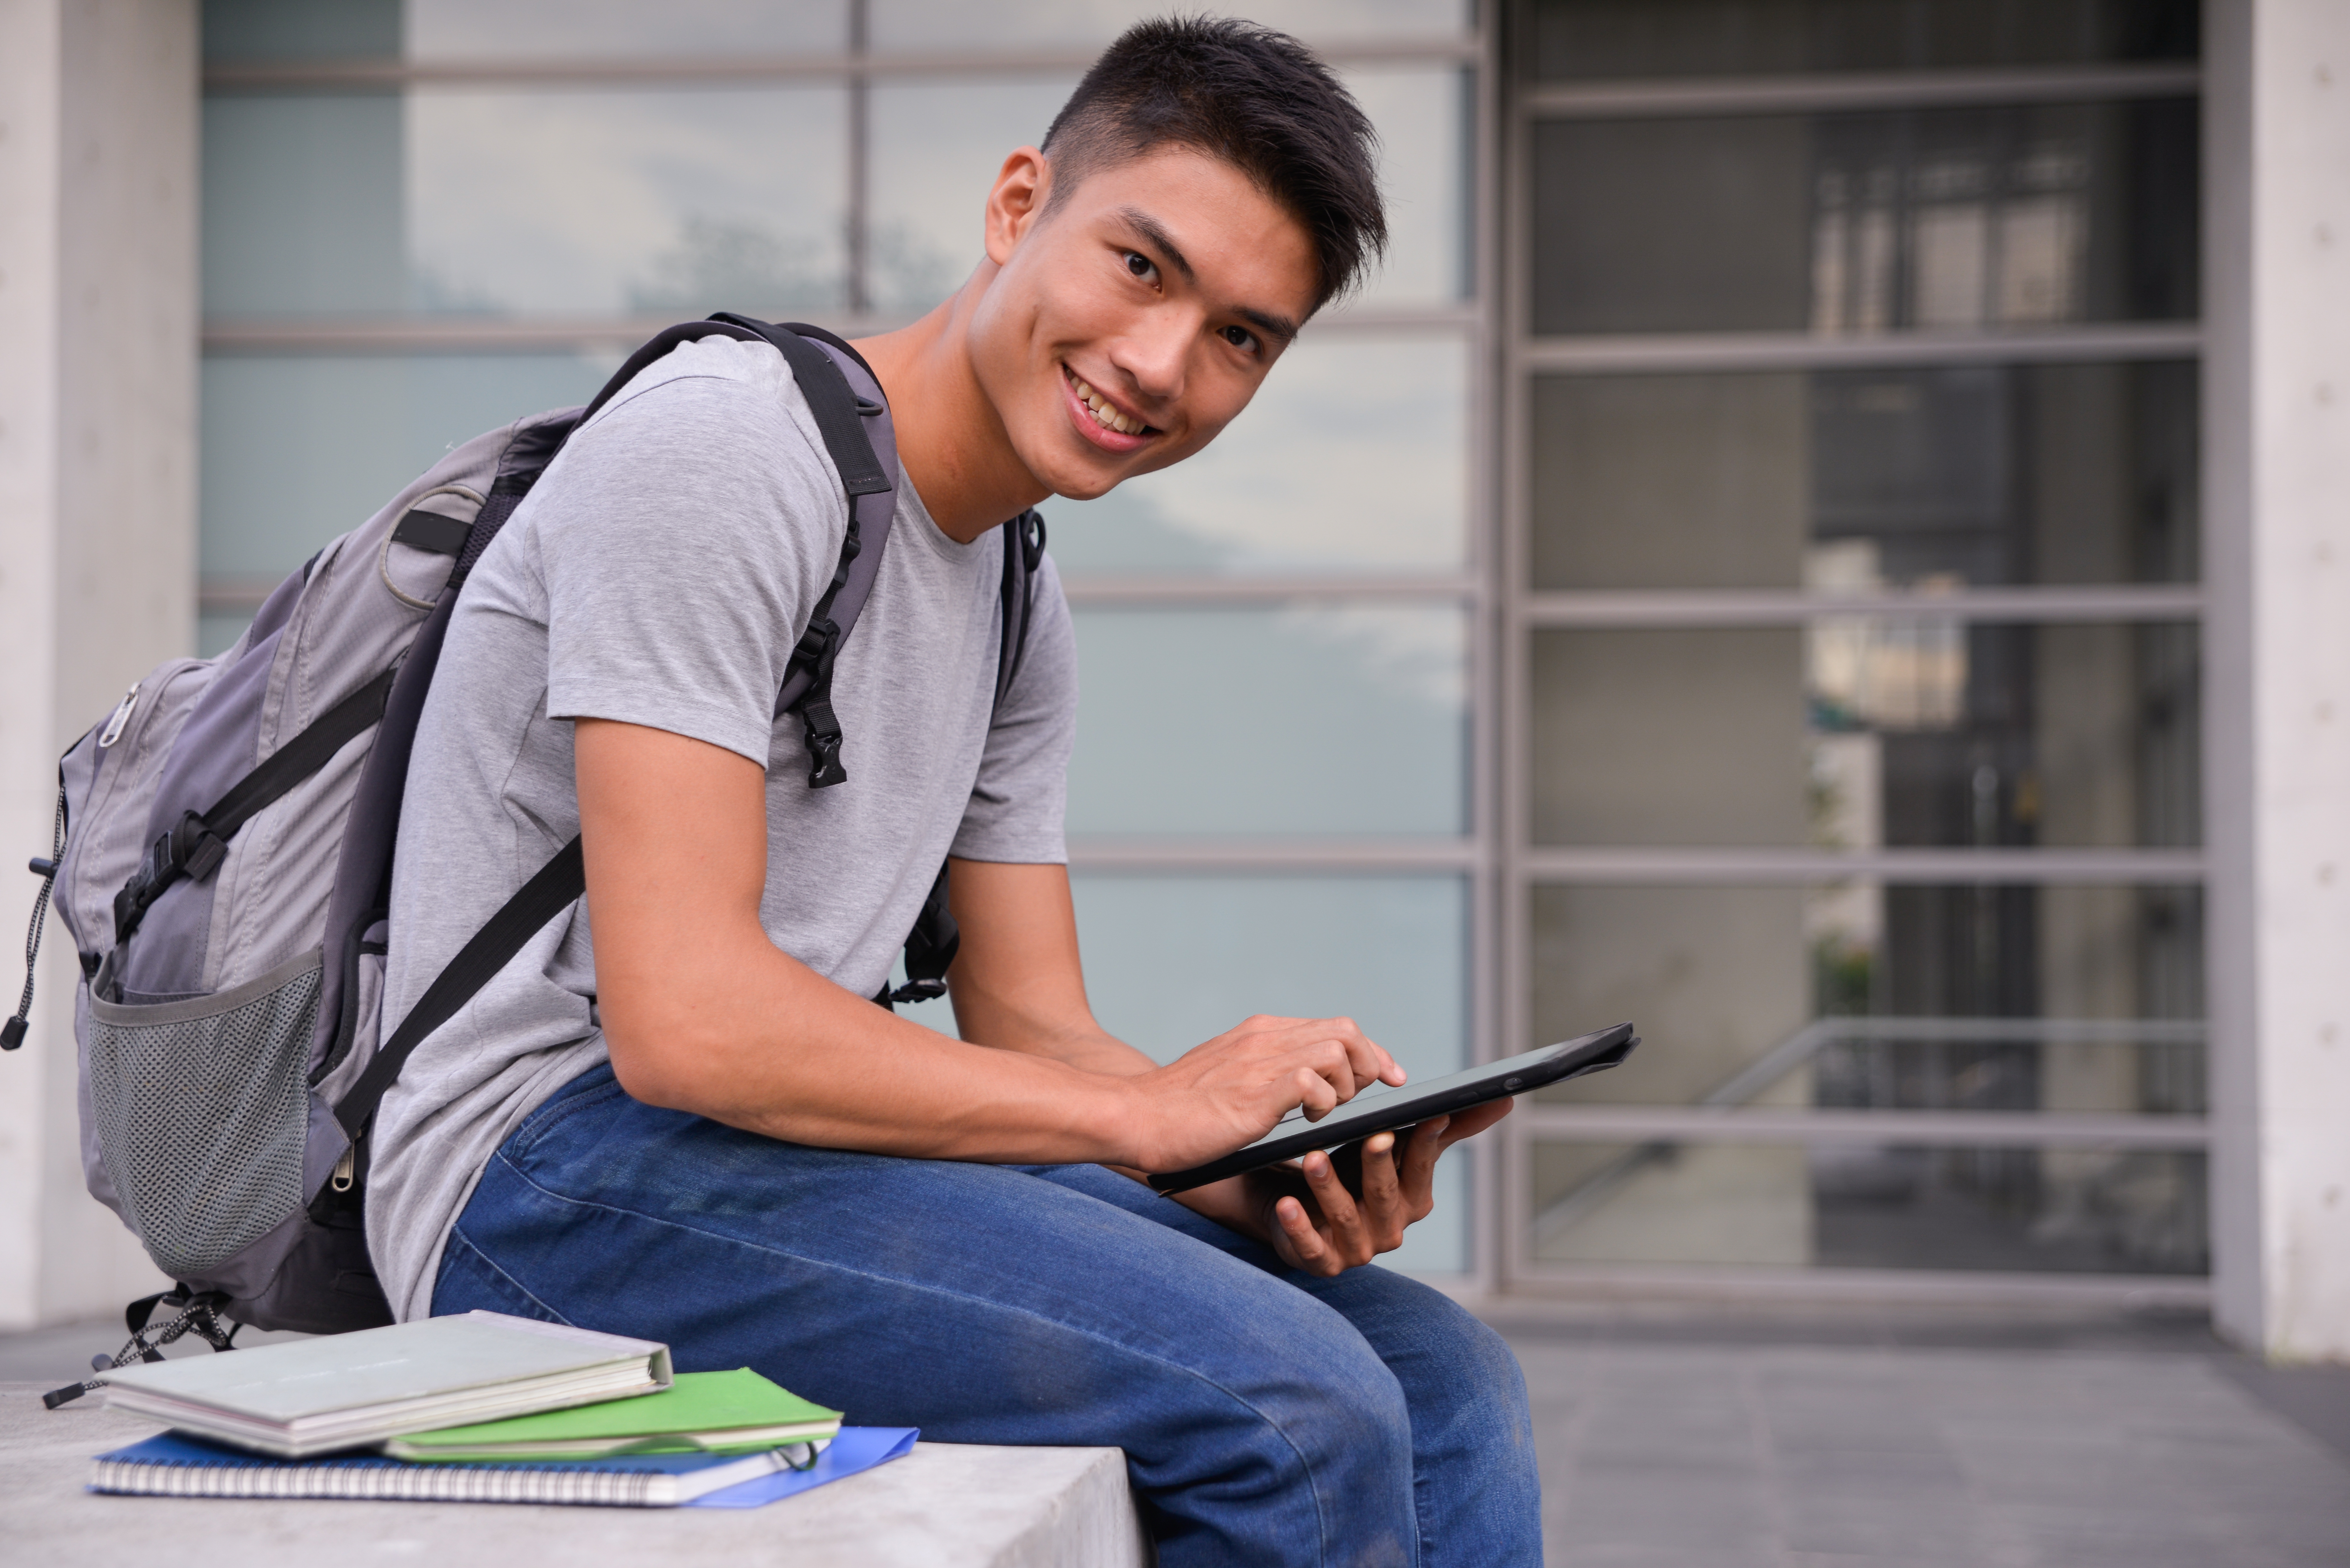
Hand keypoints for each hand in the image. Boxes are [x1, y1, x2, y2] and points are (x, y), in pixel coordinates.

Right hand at [1121, 1014, 1404, 1172]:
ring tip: (1326, 1112)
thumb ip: (1265, 1074)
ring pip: (1336, 1048)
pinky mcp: (1254, 1092)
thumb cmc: (1177, 1111)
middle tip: (1368, 1096)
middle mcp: (1263, 1038)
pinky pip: (1312, 1081)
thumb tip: (1306, 1088)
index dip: (1371, 1049)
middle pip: (1345, 1030)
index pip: (1333, 1025)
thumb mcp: (1229, 1078)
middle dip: (1371, 1063)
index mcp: (1258, 1033)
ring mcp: (1258, 1062)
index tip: (1391, 1073)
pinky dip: (1324, 1103)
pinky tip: (1308, 1121)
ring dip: (1346, 1084)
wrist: (1134, 1117)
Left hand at [1175, 1100, 1514, 1275]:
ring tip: (1313, 1157)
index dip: (1427, 1144)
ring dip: (1330, 1187)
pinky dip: (1299, 1227)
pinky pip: (1310, 1247)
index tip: (1430, 1114)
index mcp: (1412, 1202)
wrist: (1297, 1203)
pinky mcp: (1318, 1261)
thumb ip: (1448, 1129)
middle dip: (1381, 1165)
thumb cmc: (1354, 1173)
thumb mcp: (1398, 1148)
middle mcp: (1389, 1230)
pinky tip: (1287, 1205)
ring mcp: (1355, 1249)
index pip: (1422, 1170)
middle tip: (1376, 1134)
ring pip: (1345, 1216)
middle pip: (1386, 1194)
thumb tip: (1504, 1099)